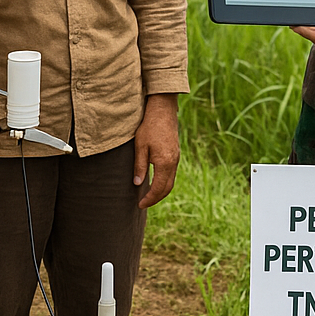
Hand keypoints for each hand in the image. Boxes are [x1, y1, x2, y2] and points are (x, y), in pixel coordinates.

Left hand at [133, 94, 180, 208]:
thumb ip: (140, 166)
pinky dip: (164, 182)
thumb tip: (138, 184)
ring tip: (148, 195)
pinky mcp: (175, 153)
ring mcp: (176, 158)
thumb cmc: (149, 127)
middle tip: (144, 203)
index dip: (150, 199)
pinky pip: (172, 173)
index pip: (158, 188)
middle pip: (167, 188)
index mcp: (165, 162)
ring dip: (161, 191)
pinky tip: (155, 181)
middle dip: (156, 198)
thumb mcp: (140, 146)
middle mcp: (173, 162)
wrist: (163, 110)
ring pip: (171, 181)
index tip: (140, 205)